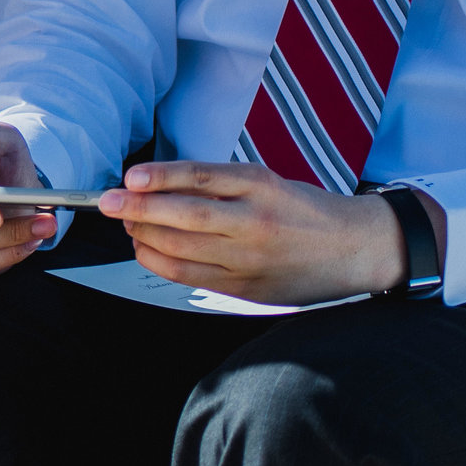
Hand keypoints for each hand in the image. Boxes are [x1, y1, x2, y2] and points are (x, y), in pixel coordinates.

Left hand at [98, 161, 431, 306]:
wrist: (356, 249)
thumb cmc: (305, 209)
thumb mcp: (267, 181)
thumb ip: (217, 184)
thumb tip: (156, 187)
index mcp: (261, 186)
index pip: (200, 177)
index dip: (159, 177)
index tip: (129, 177)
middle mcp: (254, 222)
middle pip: (184, 216)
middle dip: (138, 209)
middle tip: (108, 201)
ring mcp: (249, 260)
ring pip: (181, 249)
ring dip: (143, 236)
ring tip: (126, 223)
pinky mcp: (246, 289)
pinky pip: (190, 276)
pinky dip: (160, 262)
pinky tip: (144, 249)